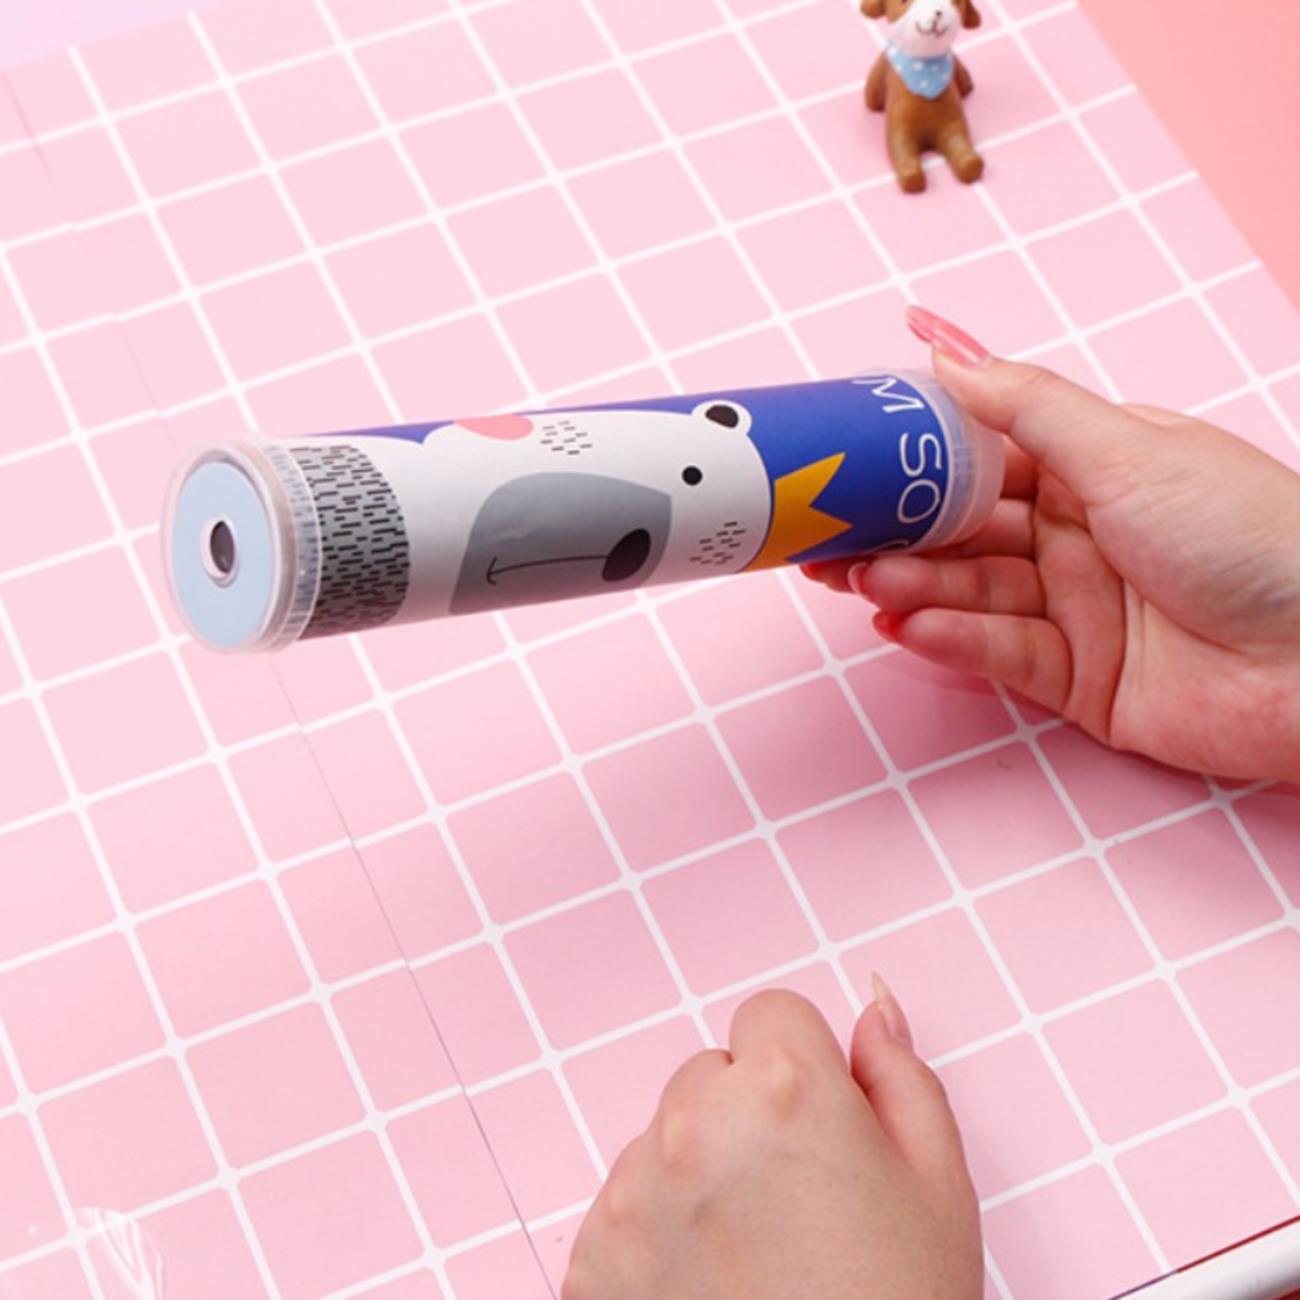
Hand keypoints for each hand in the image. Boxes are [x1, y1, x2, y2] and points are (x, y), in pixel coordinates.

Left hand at [562, 986, 981, 1299]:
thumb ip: (901, 1076)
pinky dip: (659, 1230)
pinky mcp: (593, 1254)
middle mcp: (694, 1123)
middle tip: (795, 1200)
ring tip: (756, 1253)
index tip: (820, 1126)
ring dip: (698, 1170)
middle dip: (747, 1114)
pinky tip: (710, 1284)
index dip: (804, 1068)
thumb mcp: (938, 1185)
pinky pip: (625, 1203)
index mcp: (784, 1089)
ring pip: (665, 1137)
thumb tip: (872, 1008)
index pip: (771, 1014)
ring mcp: (633, 1190)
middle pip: (712, 1074)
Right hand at [804, 307, 1299, 784]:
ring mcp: (1076, 609)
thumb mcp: (1130, 451)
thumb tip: (949, 354)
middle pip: (964, 530)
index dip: (917, 450)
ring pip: (971, 593)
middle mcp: (1080, 534)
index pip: (985, 452)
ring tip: (860, 581)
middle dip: (896, 532)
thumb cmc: (1251, 536)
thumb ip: (1030, 409)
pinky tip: (908, 628)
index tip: (850, 444)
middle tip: (824, 534)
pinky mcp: (1078, 680)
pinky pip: (999, 654)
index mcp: (1097, 467)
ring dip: (913, 587)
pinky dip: (952, 641)